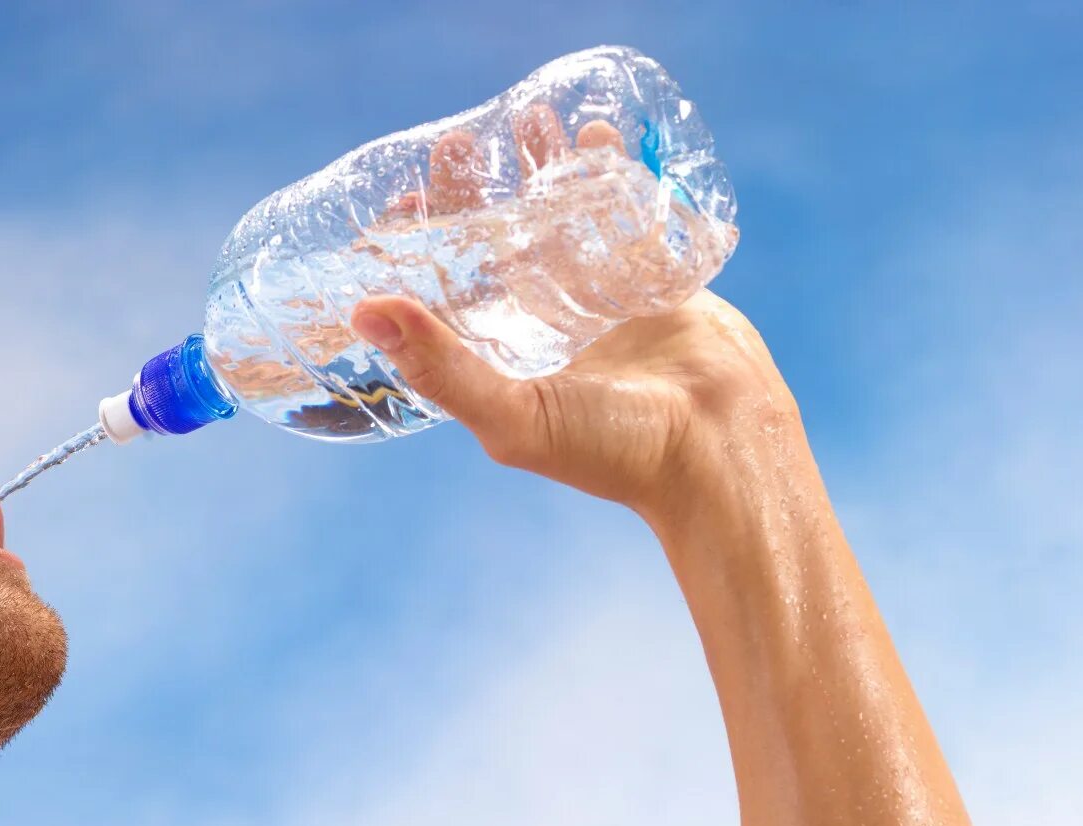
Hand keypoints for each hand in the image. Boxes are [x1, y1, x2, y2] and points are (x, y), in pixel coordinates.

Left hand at [352, 106, 800, 529]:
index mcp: (501, 358)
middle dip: (474, 193)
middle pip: (496, 243)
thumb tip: (366, 309)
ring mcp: (598, 297)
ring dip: (541, 170)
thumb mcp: (512, 415)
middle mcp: (544, 325)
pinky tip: (590, 131)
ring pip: (558, 219)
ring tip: (526, 117)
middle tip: (456, 146)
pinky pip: (626, 212)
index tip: (401, 201)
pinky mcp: (652, 278)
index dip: (420, 248)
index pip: (445, 291)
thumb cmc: (611, 451)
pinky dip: (610, 171)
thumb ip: (440, 366)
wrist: (716, 450)